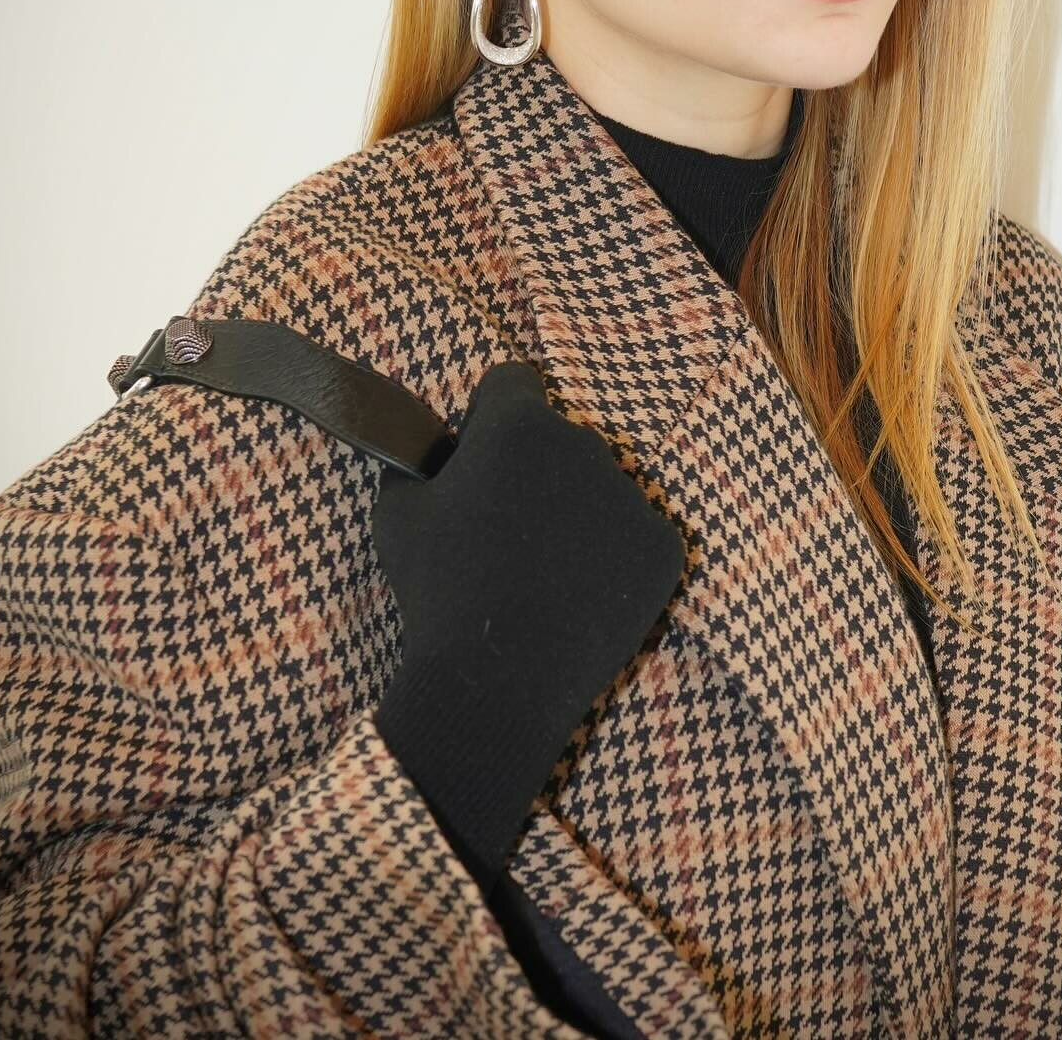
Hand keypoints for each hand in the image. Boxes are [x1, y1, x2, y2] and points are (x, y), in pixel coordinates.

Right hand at [370, 358, 685, 896]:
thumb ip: (413, 466)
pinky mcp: (663, 544)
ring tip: (542, 572)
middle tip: (508, 528)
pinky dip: (613, 559)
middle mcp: (584, 442)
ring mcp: (631, 494)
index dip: (489, 416)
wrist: (500, 678)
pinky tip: (578, 595)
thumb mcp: (397, 518)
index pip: (512, 383)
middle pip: (559, 438)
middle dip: (537, 467)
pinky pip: (635, 536)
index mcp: (520, 423)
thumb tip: (424, 452)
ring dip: (576, 512)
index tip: (481, 456)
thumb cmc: (440, 591)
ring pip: (600, 486)